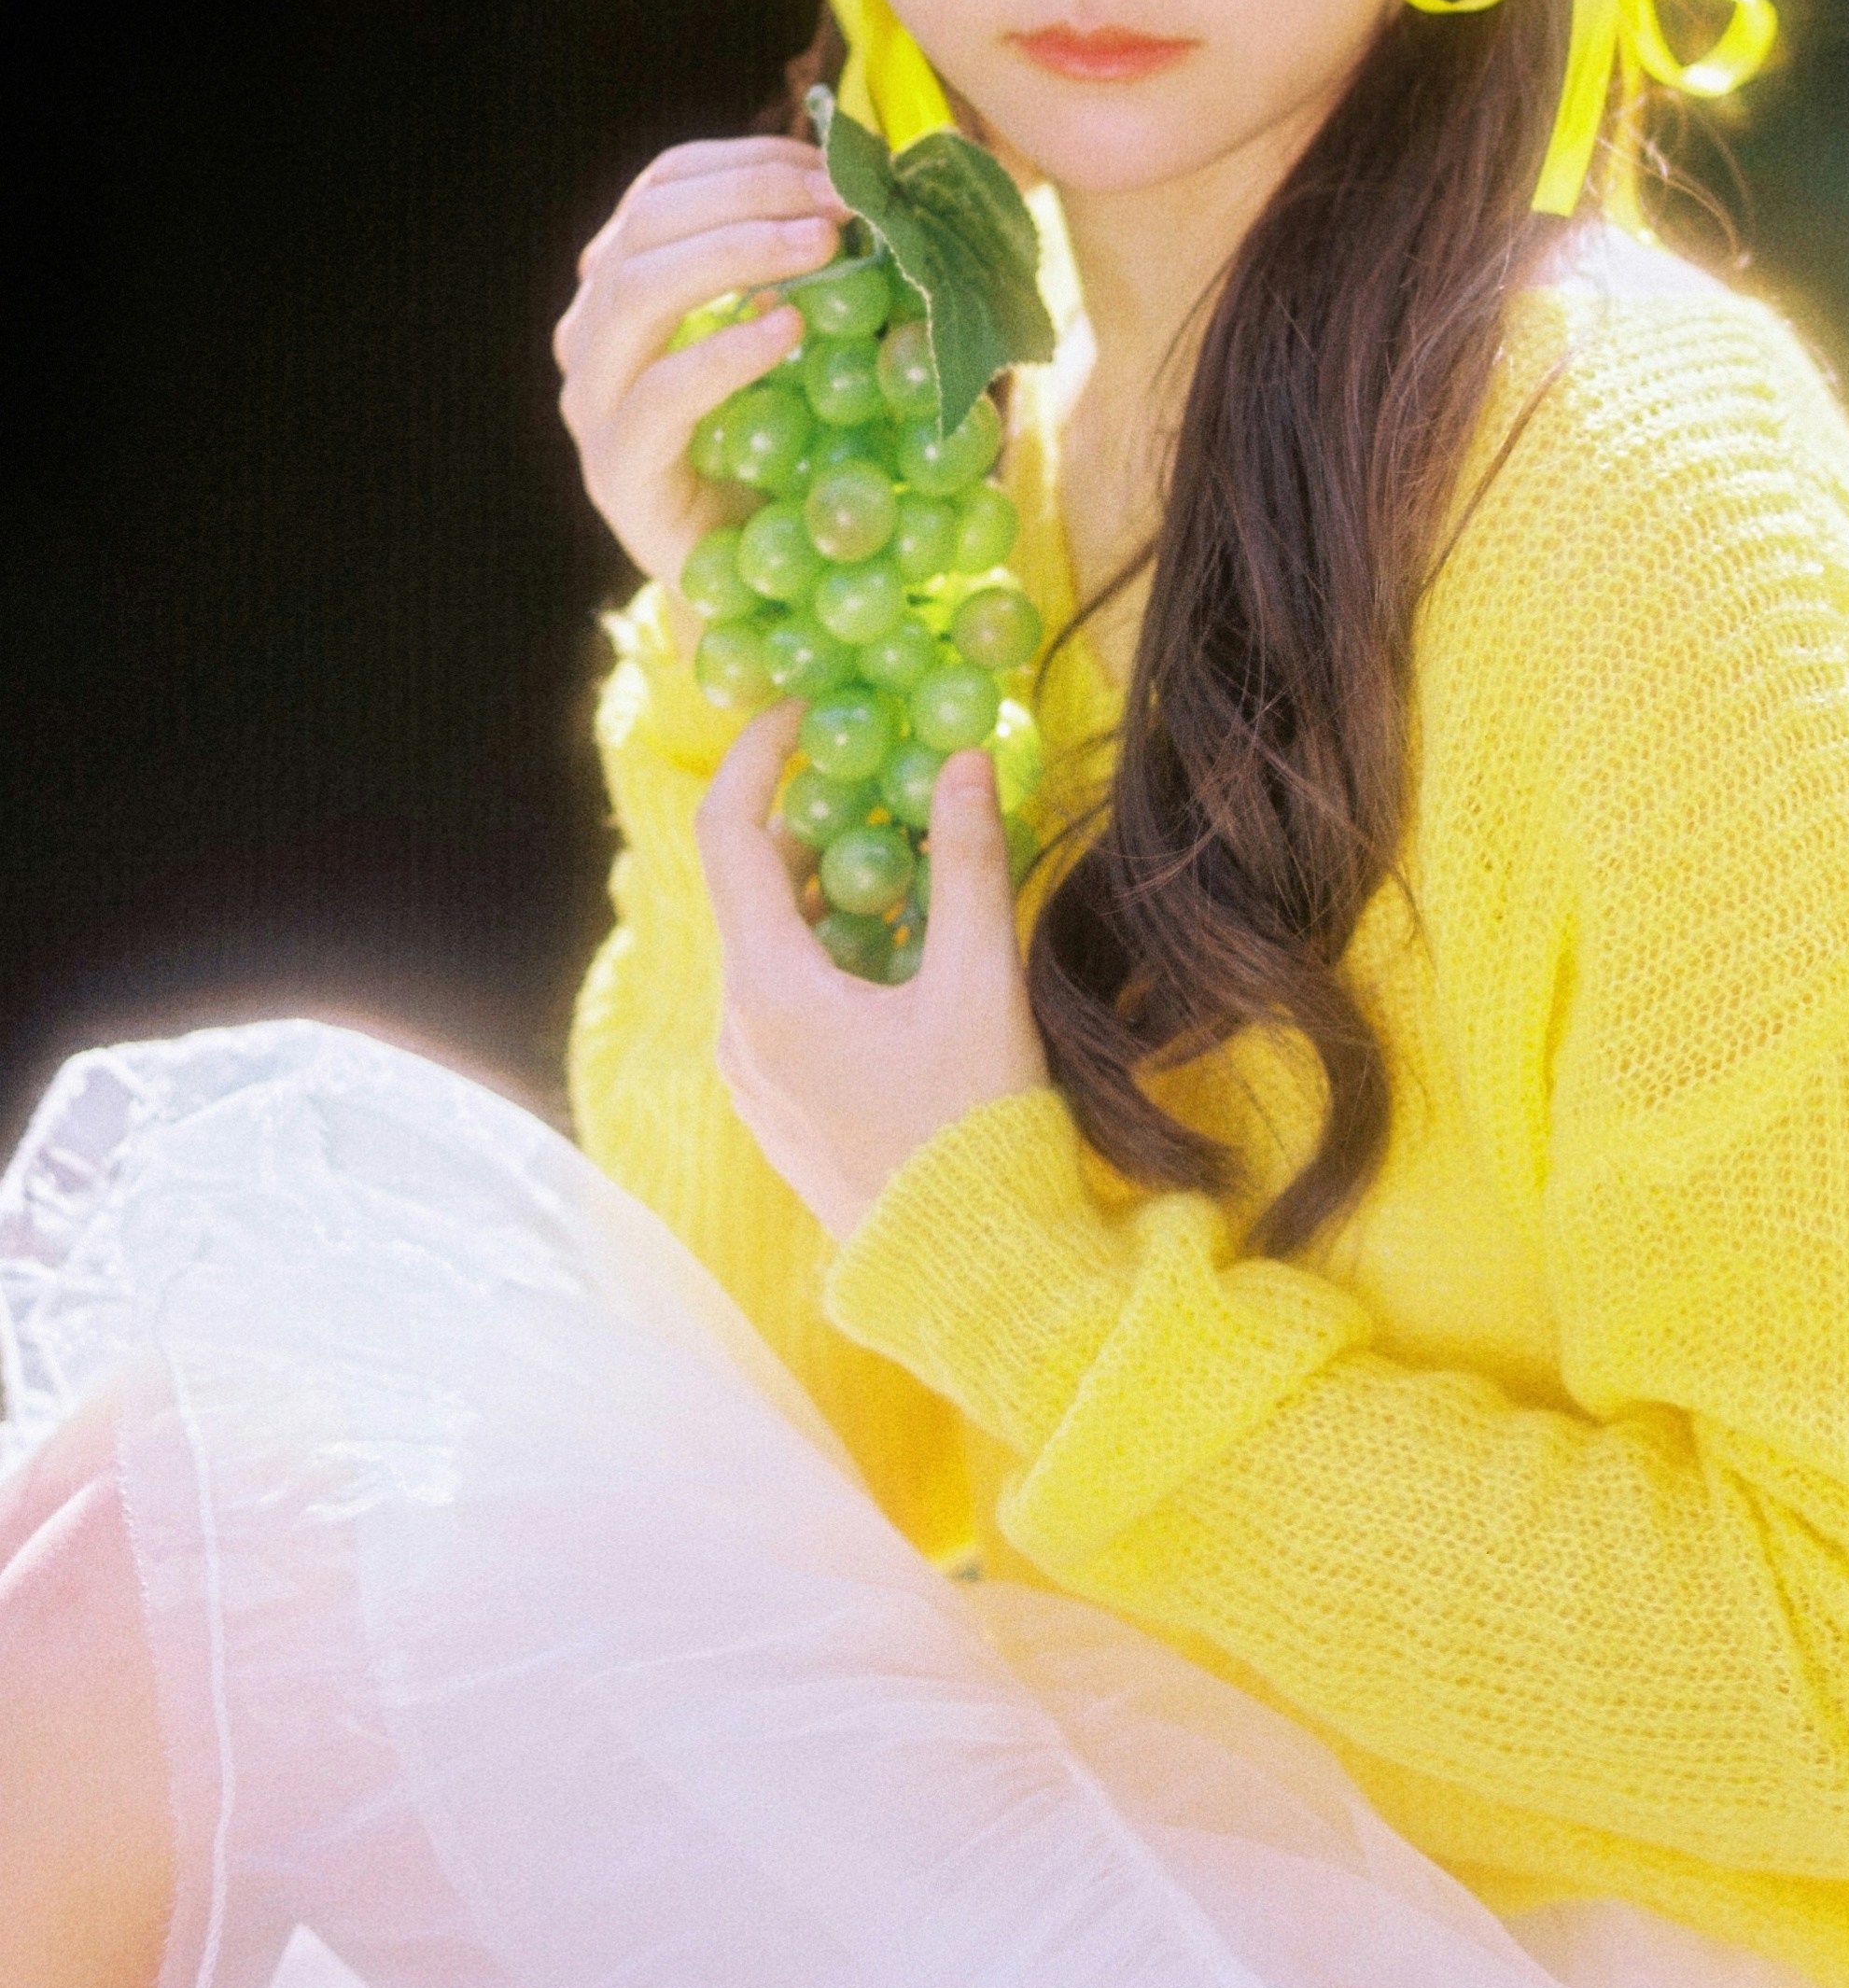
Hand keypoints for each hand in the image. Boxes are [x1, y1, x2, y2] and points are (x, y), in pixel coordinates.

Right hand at [554, 137, 842, 590]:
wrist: (763, 580)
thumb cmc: (791, 448)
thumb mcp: (804, 344)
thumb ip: (811, 276)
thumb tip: (873, 202)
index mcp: (627, 282)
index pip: (664, 186)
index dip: (747, 162)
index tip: (835, 167)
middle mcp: (594, 332)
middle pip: (647, 225)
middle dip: (749, 197)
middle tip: (840, 204)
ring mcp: (594, 402)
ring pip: (636, 292)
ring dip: (736, 253)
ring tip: (822, 249)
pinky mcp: (616, 469)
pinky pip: (660, 395)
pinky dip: (725, 352)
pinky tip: (789, 329)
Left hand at [696, 705, 1050, 1239]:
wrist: (968, 1273)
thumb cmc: (975, 1128)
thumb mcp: (980, 986)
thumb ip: (968, 865)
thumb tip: (964, 757)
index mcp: (770, 990)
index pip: (730, 833)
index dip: (760, 756)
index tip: (809, 714)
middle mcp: (740, 1028)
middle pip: (754, 887)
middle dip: (818, 826)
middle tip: (891, 784)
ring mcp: (753, 1072)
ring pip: (774, 945)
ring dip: (835, 892)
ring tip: (918, 870)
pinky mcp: (780, 1103)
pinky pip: (787, 997)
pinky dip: (835, 952)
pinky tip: (909, 958)